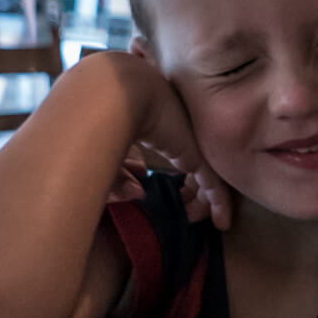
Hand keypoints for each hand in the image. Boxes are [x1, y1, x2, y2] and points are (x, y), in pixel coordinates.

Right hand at [78, 52, 230, 230]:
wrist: (110, 94)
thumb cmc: (95, 116)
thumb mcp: (104, 149)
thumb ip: (119, 173)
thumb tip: (138, 191)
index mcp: (157, 124)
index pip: (176, 151)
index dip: (175, 175)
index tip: (169, 194)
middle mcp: (179, 131)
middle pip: (194, 164)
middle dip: (190, 191)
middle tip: (184, 211)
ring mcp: (190, 142)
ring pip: (205, 177)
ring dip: (201, 202)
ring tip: (193, 218)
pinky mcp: (198, 156)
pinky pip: (215, 185)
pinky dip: (220, 205)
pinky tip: (221, 223)